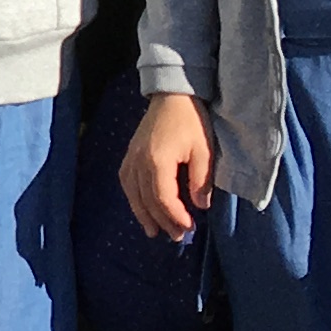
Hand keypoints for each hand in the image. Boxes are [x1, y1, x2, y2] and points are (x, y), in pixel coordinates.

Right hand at [120, 89, 218, 241]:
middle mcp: (139, 161)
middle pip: (147, 200)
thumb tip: (200, 206)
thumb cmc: (191, 120)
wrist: (172, 94)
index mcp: (157, 160)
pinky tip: (141, 208)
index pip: (162, 198)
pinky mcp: (130, 153)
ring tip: (155, 232)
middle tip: (178, 237)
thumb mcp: (204, 150)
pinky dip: (133, 198)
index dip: (175, 216)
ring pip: (133, 193)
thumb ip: (201, 180)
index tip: (190, 228)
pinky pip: (126, 182)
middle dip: (163, 221)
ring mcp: (131, 157)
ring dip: (144, 214)